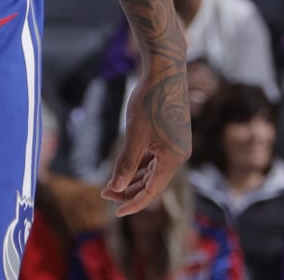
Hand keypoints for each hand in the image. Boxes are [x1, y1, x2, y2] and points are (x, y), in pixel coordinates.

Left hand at [104, 62, 191, 215]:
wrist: (165, 70)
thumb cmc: (150, 101)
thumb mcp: (135, 135)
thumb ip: (126, 164)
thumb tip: (116, 189)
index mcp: (173, 158)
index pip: (153, 192)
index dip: (133, 204)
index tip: (115, 213)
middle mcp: (179, 154)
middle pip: (153, 183)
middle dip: (129, 191)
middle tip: (104, 193)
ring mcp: (176, 144)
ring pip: (154, 171)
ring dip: (133, 179)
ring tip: (111, 182)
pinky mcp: (172, 135)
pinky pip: (156, 159)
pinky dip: (140, 165)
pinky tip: (126, 166)